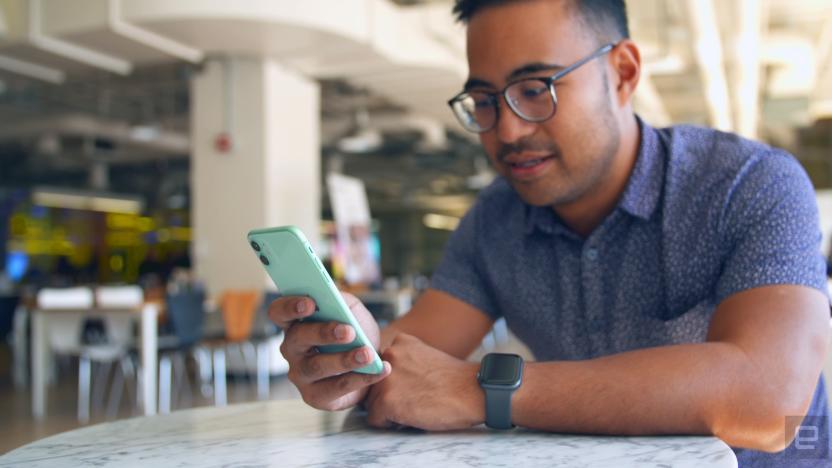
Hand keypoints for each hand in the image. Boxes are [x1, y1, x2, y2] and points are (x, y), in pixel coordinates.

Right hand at [269, 292, 390, 410]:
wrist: (371, 363)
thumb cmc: (355, 332)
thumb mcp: (350, 310)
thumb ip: (342, 302)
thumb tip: (337, 300)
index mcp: (295, 323)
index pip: (279, 312)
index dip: (290, 306)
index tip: (310, 303)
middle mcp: (292, 349)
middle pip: (298, 338)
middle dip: (324, 333)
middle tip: (349, 331)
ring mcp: (300, 375)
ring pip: (318, 366)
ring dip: (345, 360)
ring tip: (368, 354)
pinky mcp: (315, 396)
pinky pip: (337, 388)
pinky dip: (362, 378)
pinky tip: (380, 369)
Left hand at [364, 333, 483, 430]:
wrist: (474, 391)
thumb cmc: (454, 380)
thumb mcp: (425, 357)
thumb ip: (403, 363)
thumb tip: (383, 382)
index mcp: (399, 343)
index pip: (379, 368)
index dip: (394, 383)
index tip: (413, 388)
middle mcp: (388, 355)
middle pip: (373, 385)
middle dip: (389, 397)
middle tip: (416, 399)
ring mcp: (386, 378)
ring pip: (372, 403)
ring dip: (389, 411)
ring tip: (416, 407)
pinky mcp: (387, 400)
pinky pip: (375, 419)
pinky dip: (391, 424)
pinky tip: (413, 416)